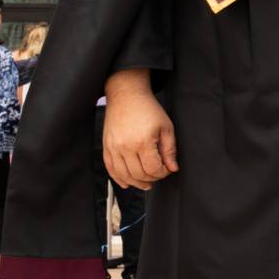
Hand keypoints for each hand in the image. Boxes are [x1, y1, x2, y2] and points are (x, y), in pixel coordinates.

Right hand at [104, 73, 177, 188]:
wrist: (126, 96)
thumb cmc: (147, 109)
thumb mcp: (166, 127)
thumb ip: (170, 150)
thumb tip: (172, 168)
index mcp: (142, 142)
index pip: (153, 169)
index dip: (163, 173)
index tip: (167, 169)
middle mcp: (125, 147)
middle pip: (139, 175)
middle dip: (152, 178)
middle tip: (158, 173)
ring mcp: (113, 148)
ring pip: (124, 175)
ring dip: (136, 183)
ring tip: (146, 183)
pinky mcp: (106, 147)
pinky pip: (110, 169)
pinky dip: (118, 178)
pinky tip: (127, 183)